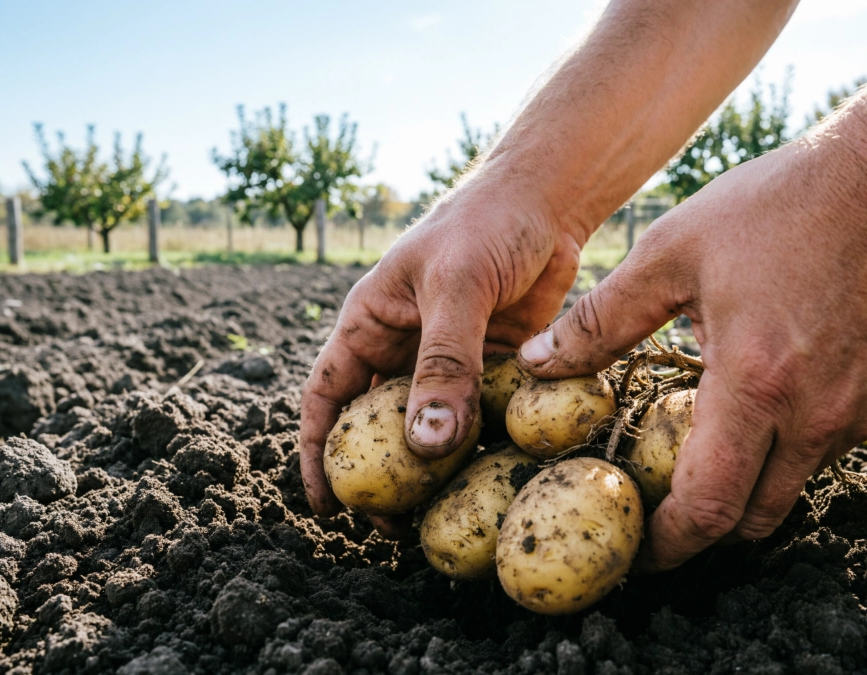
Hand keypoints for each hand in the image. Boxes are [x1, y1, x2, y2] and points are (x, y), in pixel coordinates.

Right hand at [299, 184, 585, 534]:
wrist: (548, 199)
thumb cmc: (485, 223)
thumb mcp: (457, 287)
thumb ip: (445, 361)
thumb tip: (427, 443)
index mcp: (370, 324)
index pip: (326, 396)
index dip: (318, 451)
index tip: (325, 504)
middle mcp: (404, 349)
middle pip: (380, 425)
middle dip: (382, 475)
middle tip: (394, 527)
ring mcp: (452, 362)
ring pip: (434, 428)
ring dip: (437, 470)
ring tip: (444, 515)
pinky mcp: (496, 369)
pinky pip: (483, 417)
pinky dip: (485, 447)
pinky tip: (495, 478)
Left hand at [518, 118, 866, 570]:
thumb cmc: (779, 204)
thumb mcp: (673, 249)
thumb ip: (601, 318)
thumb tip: (535, 365)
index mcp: (754, 384)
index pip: (706, 507)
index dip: (665, 546)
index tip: (633, 552)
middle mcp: (814, 417)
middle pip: (749, 520)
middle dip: (699, 531)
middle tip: (657, 514)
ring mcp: (859, 416)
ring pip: (789, 489)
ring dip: (743, 488)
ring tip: (701, 455)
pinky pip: (824, 453)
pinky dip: (785, 451)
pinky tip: (759, 407)